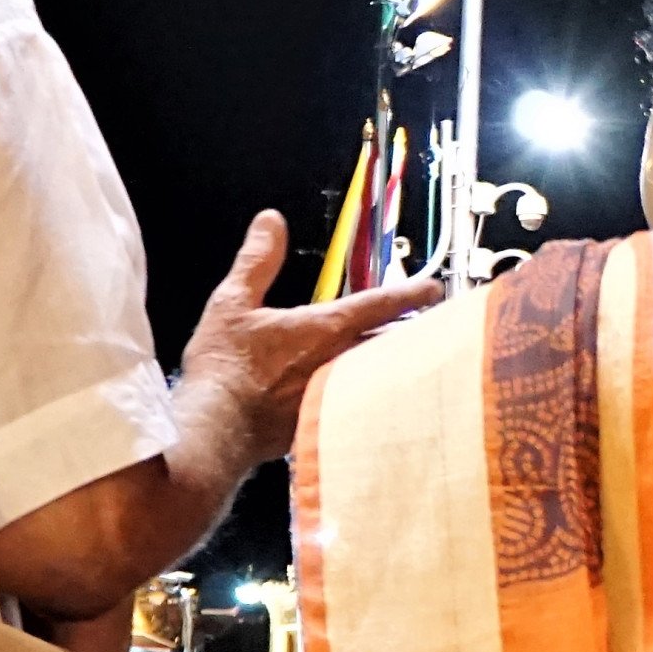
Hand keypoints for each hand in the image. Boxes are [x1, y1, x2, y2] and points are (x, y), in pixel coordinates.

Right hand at [175, 212, 442, 468]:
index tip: (434, 289)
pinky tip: (378, 400)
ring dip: (399, 365)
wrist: (216, 428)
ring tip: (415, 360)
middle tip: (436, 327)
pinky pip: (365, 406)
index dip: (411, 293)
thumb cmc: (224, 368)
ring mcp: (339, 397)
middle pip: (395, 344)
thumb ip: (257, 260)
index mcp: (325, 329)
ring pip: (384, 376)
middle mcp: (342, 363)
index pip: (380, 305)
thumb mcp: (233, 302)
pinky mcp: (328, 425)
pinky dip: (376, 397)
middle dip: (417, 334)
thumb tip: (271, 223)